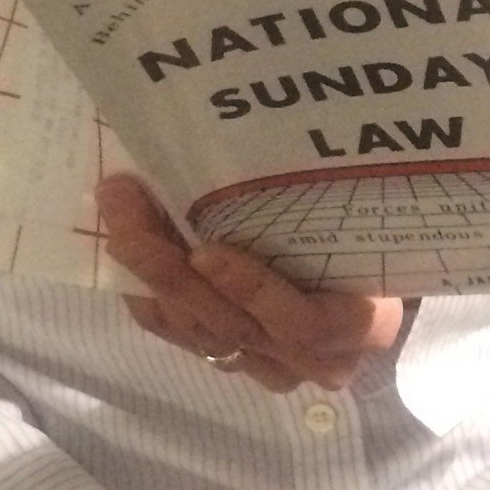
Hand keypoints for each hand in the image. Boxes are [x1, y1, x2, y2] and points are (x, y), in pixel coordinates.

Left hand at [98, 175, 405, 391]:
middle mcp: (312, 361)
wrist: (369, 279)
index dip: (255, 292)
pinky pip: (180, 336)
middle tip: (127, 202)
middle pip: (233, 325)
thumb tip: (278, 122)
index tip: (207, 253)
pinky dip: (147, 293)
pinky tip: (122, 248)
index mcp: (358, 326)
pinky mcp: (232, 363)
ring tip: (117, 208)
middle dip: (169, 265)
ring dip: (148, 269)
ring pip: (198, 330)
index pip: (306, 323)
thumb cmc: (372, 236)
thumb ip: (327, 200)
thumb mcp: (361, 218)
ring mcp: (269, 367)